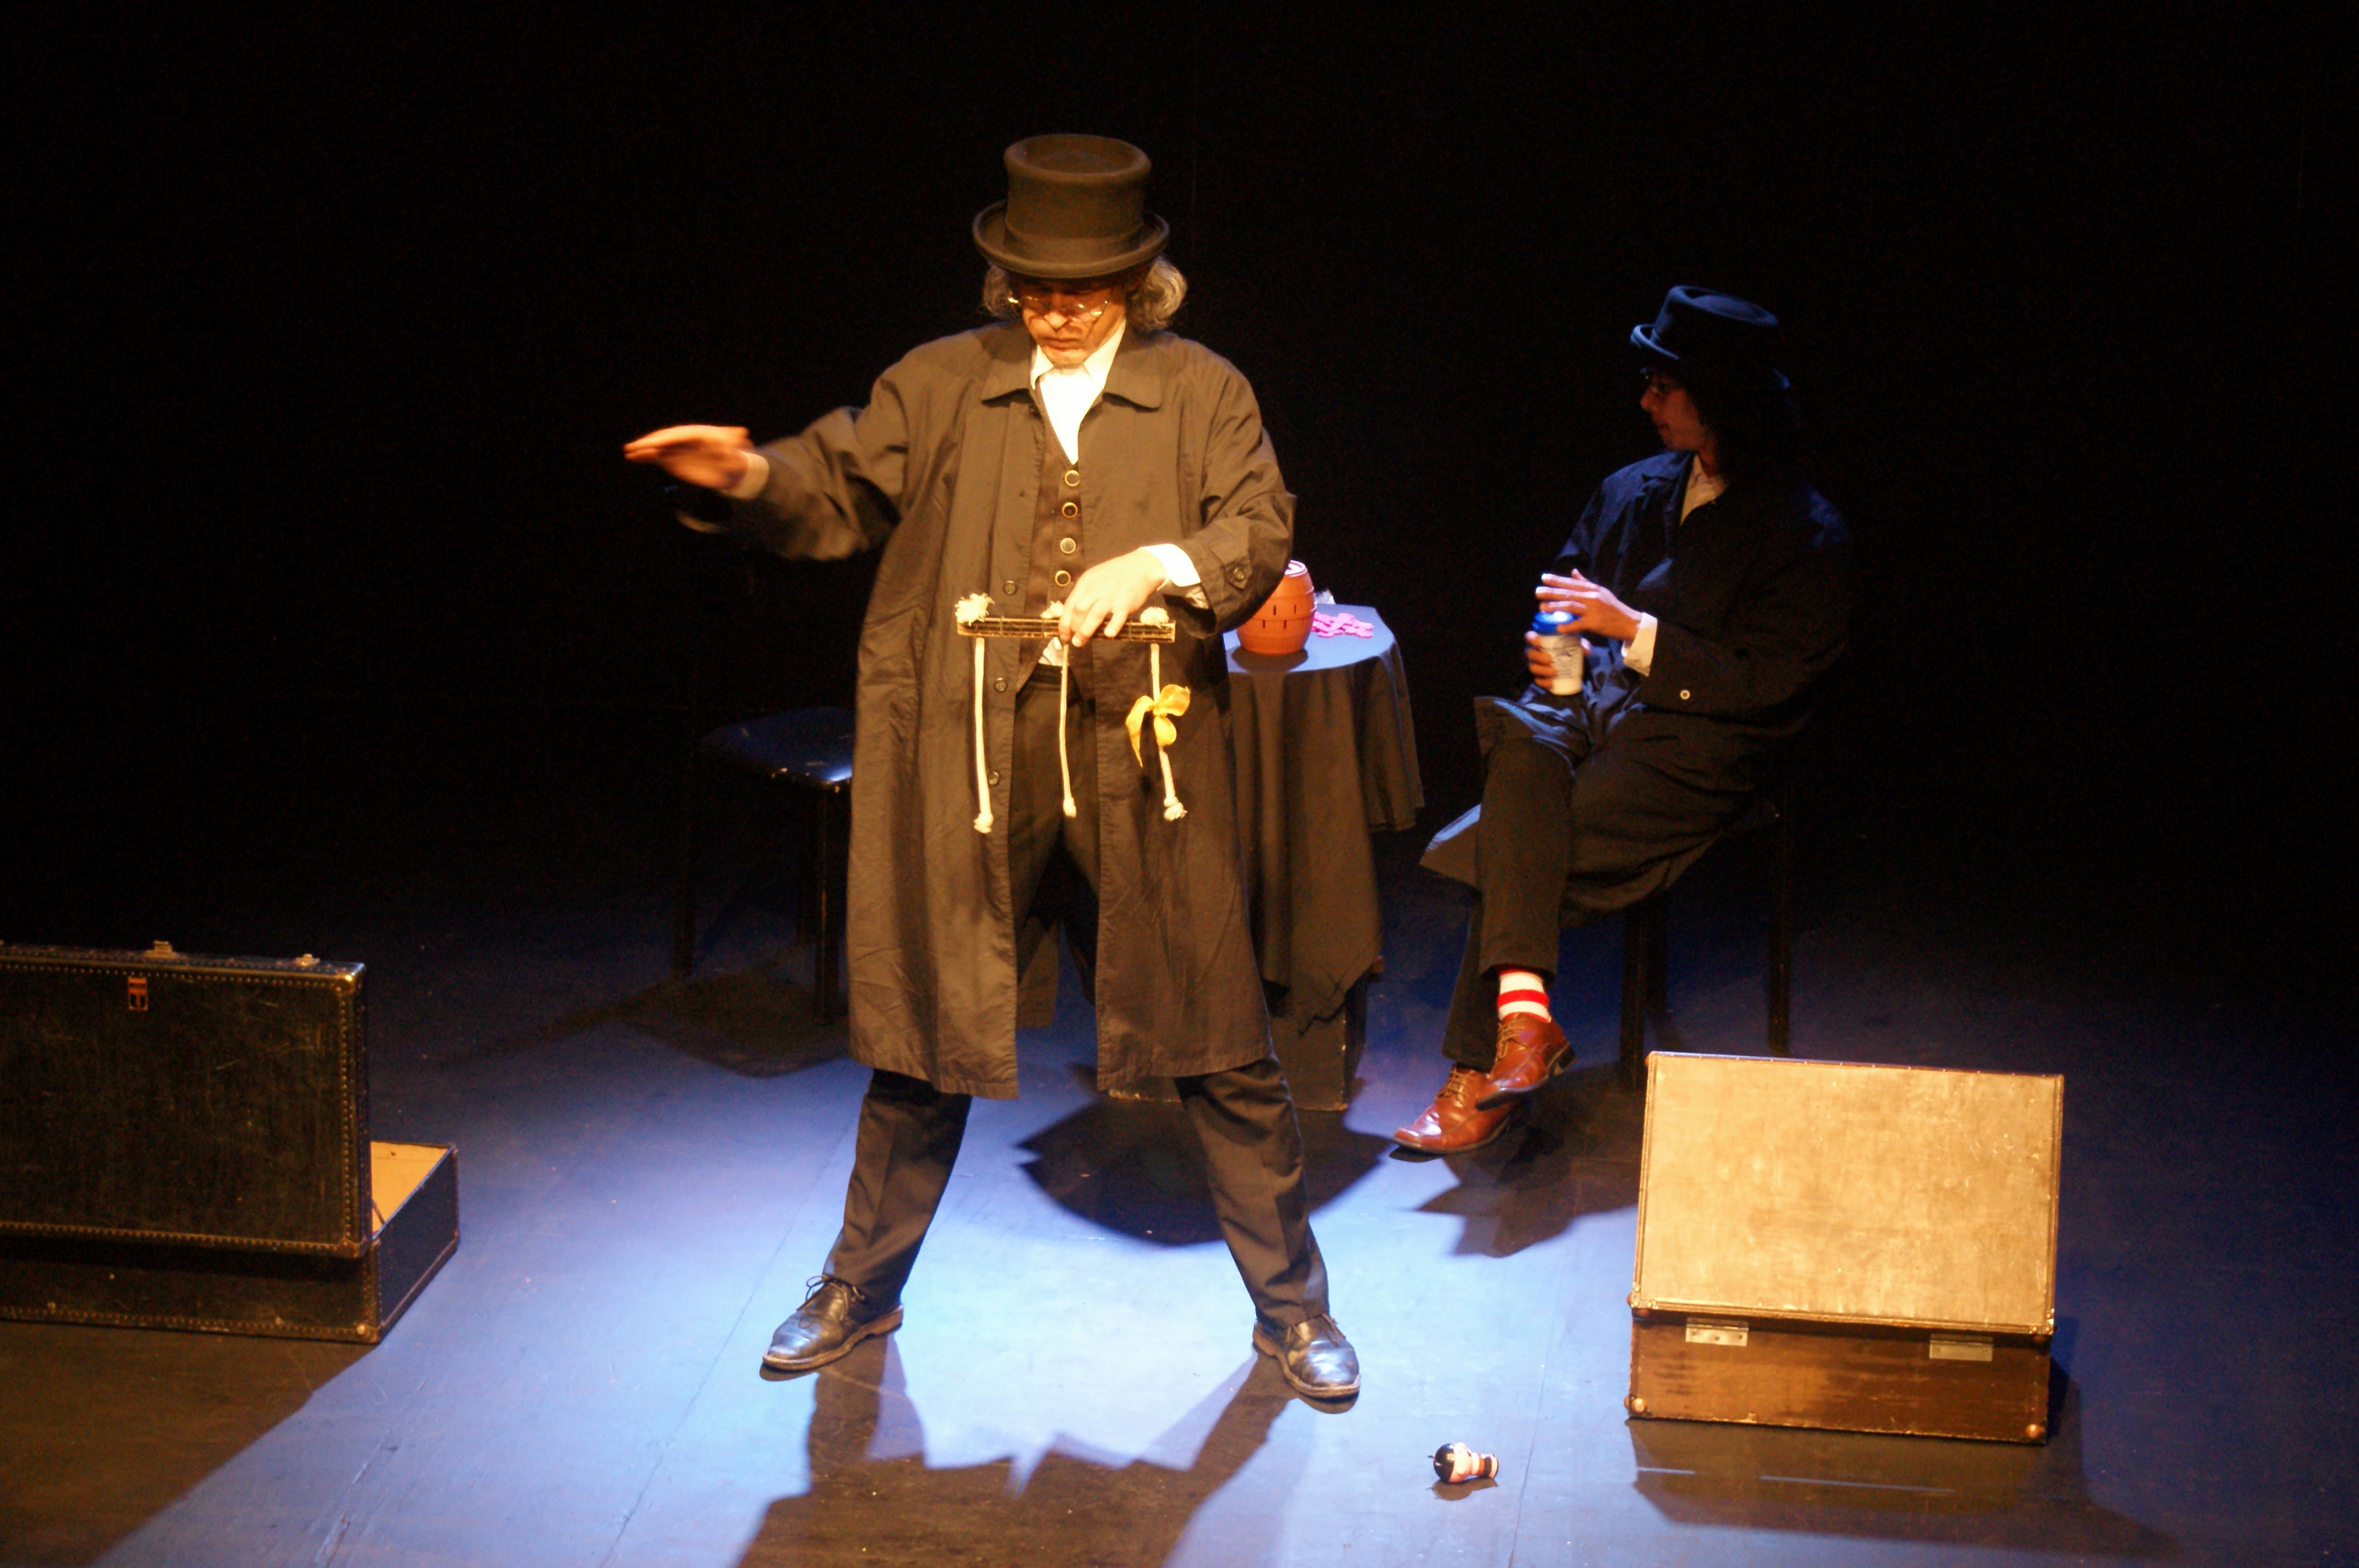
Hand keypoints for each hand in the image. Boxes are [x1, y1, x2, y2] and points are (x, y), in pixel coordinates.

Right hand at [622, 425, 753, 490]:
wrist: (731, 469)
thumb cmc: (734, 456)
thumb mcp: (736, 449)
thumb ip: (734, 442)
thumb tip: (742, 434)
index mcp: (697, 434)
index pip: (678, 435)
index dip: (665, 439)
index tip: (652, 444)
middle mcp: (685, 440)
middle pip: (664, 439)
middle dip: (649, 443)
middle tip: (633, 448)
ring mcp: (678, 449)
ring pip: (658, 447)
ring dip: (644, 450)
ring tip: (630, 453)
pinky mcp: (674, 460)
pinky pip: (658, 457)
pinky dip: (646, 457)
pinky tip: (634, 458)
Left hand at [1059, 549, 1168, 644]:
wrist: (1140, 566)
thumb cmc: (1115, 573)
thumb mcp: (1094, 577)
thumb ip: (1084, 593)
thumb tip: (1073, 614)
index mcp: (1086, 582)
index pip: (1070, 604)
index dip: (1064, 622)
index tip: (1063, 635)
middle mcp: (1096, 589)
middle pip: (1079, 610)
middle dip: (1073, 628)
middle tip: (1073, 640)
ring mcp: (1111, 596)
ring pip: (1094, 614)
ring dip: (1085, 630)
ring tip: (1080, 642)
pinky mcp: (1126, 602)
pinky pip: (1118, 616)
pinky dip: (1112, 626)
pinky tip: (1108, 635)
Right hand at [1526, 630, 1591, 684]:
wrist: (1573, 665)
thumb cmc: (1571, 649)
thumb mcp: (1577, 644)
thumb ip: (1582, 644)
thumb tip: (1585, 650)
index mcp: (1541, 642)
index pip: (1530, 637)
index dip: (1531, 639)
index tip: (1539, 642)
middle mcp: (1536, 653)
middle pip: (1530, 654)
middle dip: (1538, 657)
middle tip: (1550, 659)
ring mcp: (1537, 665)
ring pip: (1532, 667)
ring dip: (1542, 670)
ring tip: (1554, 672)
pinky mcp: (1540, 677)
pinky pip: (1537, 680)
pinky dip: (1543, 682)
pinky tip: (1551, 683)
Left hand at [1537, 571, 1641, 642]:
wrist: (1629, 622)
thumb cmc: (1613, 608)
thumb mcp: (1600, 591)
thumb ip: (1585, 583)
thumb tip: (1573, 572)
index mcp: (1592, 589)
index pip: (1571, 583)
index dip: (1557, 580)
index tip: (1543, 578)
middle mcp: (1592, 597)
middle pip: (1568, 593)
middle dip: (1551, 592)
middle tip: (1537, 592)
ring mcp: (1594, 610)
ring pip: (1571, 606)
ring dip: (1555, 607)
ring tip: (1542, 607)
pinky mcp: (1596, 623)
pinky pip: (1579, 624)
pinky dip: (1568, 625)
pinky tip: (1558, 627)